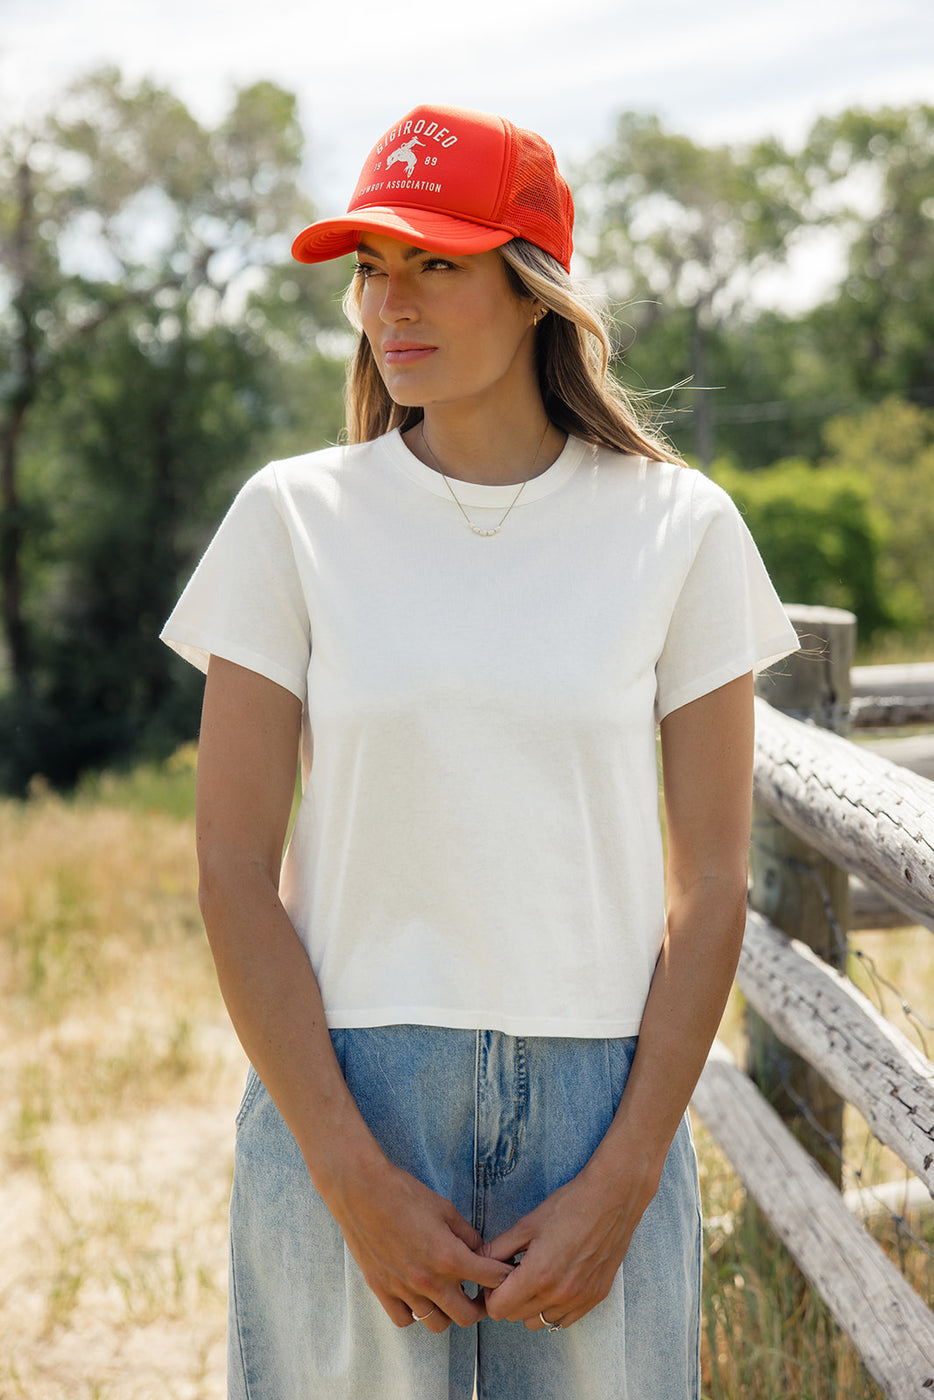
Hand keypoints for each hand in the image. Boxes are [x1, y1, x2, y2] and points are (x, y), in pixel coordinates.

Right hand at [324, 1157, 513, 1330]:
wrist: (361, 1190)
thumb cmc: (405, 1194)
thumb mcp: (445, 1209)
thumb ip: (467, 1235)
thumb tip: (479, 1252)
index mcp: (449, 1257)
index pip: (492, 1280)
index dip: (503, 1276)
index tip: (503, 1274)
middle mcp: (429, 1281)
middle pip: (468, 1316)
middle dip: (479, 1305)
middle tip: (478, 1292)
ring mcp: (404, 1289)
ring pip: (437, 1323)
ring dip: (447, 1311)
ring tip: (446, 1293)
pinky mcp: (382, 1290)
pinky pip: (405, 1320)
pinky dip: (415, 1313)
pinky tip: (418, 1295)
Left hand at [482, 1162, 650, 1330]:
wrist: (611, 1200)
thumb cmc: (569, 1206)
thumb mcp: (528, 1223)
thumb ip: (500, 1247)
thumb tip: (479, 1260)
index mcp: (538, 1274)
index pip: (498, 1309)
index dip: (491, 1293)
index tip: (496, 1276)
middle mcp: (558, 1294)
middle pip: (516, 1316)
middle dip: (508, 1297)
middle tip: (514, 1271)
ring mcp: (579, 1299)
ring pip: (539, 1321)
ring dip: (531, 1305)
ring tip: (536, 1276)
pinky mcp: (595, 1298)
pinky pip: (563, 1320)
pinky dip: (553, 1308)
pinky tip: (556, 1282)